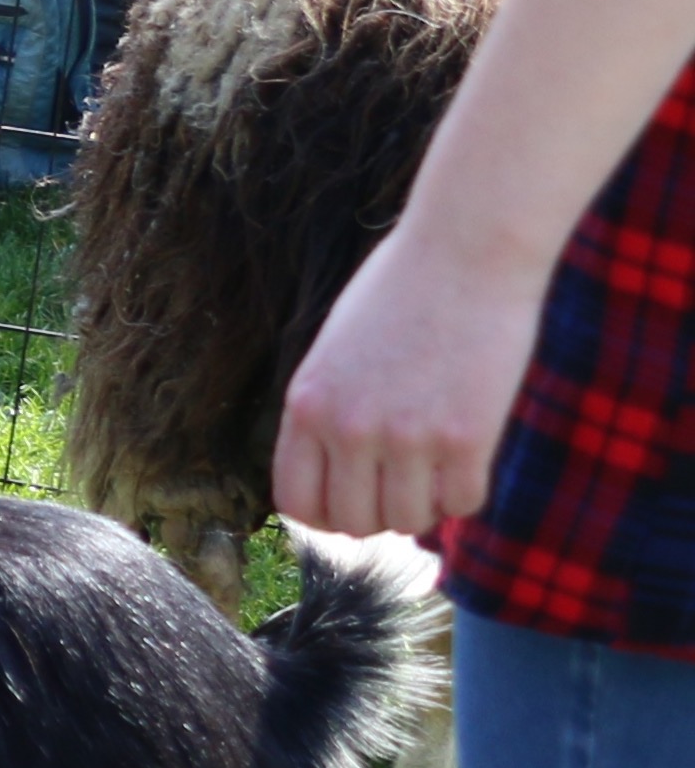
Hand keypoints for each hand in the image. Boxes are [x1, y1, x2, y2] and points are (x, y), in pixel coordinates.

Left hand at [272, 211, 548, 539]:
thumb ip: (329, 407)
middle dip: (377, 514)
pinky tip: (470, 461)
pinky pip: (461, 503)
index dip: (325, 514)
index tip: (352, 503)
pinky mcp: (466, 437)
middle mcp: (347, 429)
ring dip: (424, 506)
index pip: (296, 501)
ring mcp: (405, 437)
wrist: (468, 246)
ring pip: (406, 520)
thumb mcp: (335, 349)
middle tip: (404, 488)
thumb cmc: (405, 288)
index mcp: (307, 406)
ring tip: (438, 471)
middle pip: (352, 521)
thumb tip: (338, 469)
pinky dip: (466, 494)